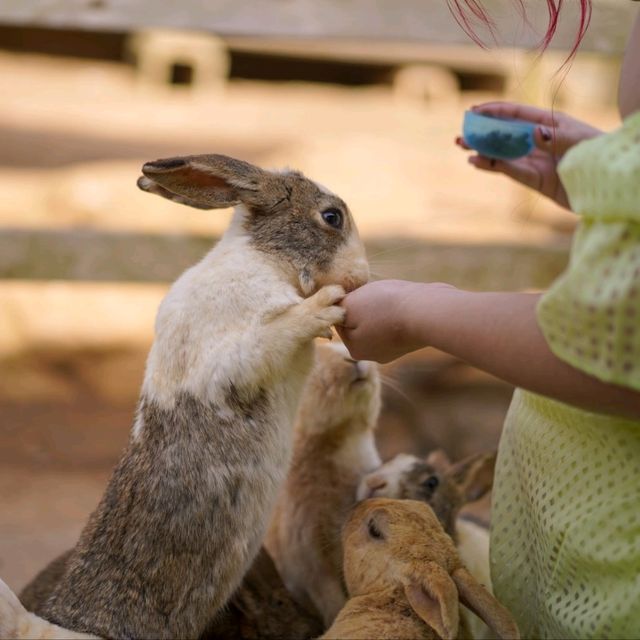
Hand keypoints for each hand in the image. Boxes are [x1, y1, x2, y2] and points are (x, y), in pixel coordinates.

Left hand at [336, 280, 455, 362]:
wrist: (427, 311)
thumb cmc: (384, 307)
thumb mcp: (350, 305)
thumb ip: (337, 309)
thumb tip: (335, 310)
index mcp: (355, 350)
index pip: (341, 321)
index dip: (348, 303)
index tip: (359, 295)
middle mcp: (373, 355)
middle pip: (360, 322)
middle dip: (364, 307)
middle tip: (377, 297)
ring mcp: (394, 349)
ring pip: (378, 320)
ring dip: (382, 307)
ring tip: (392, 299)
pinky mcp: (411, 339)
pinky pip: (397, 321)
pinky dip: (398, 311)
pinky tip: (405, 304)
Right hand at [456, 102, 601, 209]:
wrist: (609, 185)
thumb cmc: (599, 155)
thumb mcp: (579, 142)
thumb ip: (555, 137)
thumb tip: (533, 133)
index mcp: (551, 124)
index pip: (517, 114)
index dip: (495, 111)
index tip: (474, 110)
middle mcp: (539, 141)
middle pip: (505, 133)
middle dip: (482, 131)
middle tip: (461, 132)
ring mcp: (536, 161)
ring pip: (503, 153)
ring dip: (481, 149)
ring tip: (462, 146)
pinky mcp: (535, 180)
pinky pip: (510, 171)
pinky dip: (492, 166)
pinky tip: (476, 161)